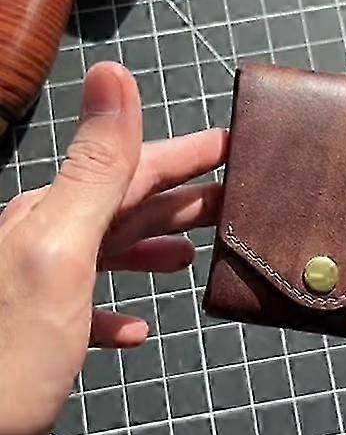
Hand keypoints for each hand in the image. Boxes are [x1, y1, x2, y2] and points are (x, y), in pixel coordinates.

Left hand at [0, 62, 226, 434]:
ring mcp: (43, 287)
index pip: (135, 166)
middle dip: (184, 197)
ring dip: (156, 246)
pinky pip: (90, 310)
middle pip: (129, 206)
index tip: (234, 144)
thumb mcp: (60, 250)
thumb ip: (95, 166)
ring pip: (112, 252)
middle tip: (234, 196)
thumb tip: (111, 75)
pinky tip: (139, 327)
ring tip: (194, 252)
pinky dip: (120, 310)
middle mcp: (48, 241)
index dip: (189, 152)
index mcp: (59, 215)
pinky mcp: (41, 334)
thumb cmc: (8, 360)